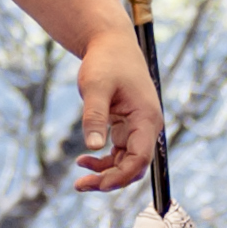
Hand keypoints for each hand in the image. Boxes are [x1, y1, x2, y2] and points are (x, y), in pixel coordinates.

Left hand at [67, 29, 163, 192]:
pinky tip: (84, 160)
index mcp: (146, 119)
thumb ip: (95, 116)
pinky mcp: (127, 126)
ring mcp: (138, 127)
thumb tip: (93, 147)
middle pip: (134, 166)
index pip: (140, 160)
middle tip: (80, 185)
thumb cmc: (106, 61)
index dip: (120, 177)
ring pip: (126, 162)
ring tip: (79, 179)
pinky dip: (104, 160)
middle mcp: (147, 127)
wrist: (111, 42)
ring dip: (105, 173)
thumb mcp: (95, 86)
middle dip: (110, 180)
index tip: (96, 184)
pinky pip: (120, 152)